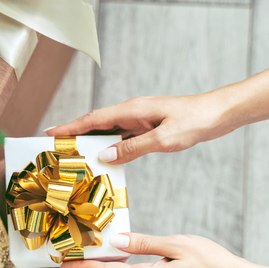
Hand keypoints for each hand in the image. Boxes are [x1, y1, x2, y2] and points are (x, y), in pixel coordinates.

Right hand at [45, 92, 238, 164]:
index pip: (93, 119)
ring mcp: (140, 119)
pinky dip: (111, 146)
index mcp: (132, 110)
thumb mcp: (164, 140)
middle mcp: (132, 112)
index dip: (70, 126)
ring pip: (109, 131)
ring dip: (92, 142)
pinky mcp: (149, 126)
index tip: (50, 132)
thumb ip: (133, 148)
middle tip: (55, 148)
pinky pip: (123, 137)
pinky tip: (106, 158)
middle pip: (96, 124)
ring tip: (75, 156)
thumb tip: (105, 155)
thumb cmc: (195, 121)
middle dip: (74, 134)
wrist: (218, 113)